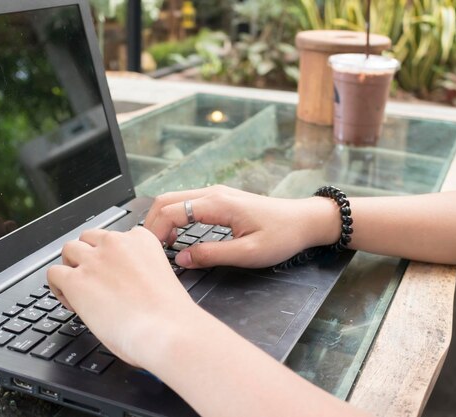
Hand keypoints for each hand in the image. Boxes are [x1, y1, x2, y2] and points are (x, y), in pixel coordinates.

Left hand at [47, 227, 198, 367]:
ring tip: (78, 290)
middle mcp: (116, 243)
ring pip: (69, 250)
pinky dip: (57, 286)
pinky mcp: (76, 281)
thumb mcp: (160, 276)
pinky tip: (70, 301)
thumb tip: (124, 283)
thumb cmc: (170, 315)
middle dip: (87, 256)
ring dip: (71, 267)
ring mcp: (94, 260)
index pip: (114, 238)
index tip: (111, 273)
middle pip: (88, 238)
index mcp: (141, 239)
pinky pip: (54, 273)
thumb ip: (140, 270)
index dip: (109, 256)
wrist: (167, 331)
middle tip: (92, 280)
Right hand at [144, 185, 340, 268]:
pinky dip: (174, 218)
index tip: (153, 253)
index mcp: (218, 204)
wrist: (304, 221)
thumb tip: (182, 259)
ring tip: (162, 246)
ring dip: (162, 220)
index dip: (156, 232)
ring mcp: (216, 193)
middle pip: (166, 200)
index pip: (171, 211)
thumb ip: (212, 255)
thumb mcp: (248, 253)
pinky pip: (186, 203)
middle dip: (152, 224)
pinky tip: (177, 237)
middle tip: (150, 250)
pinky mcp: (220, 199)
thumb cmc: (282, 236)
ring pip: (174, 200)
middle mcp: (213, 193)